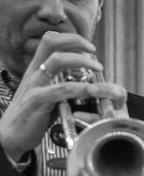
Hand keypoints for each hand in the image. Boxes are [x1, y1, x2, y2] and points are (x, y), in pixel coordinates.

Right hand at [0, 32, 125, 159]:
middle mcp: (34, 72)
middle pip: (52, 43)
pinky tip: (92, 90)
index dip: (69, 39)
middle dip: (76, 42)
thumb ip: (62, 87)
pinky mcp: (37, 101)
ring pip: (57, 60)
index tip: (89, 49)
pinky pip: (60, 89)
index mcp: (36, 69)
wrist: (12, 135)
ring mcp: (35, 85)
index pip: (49, 41)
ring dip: (81, 61)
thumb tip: (85, 85)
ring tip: (98, 69)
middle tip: (94, 53)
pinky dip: (79, 87)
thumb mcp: (48, 96)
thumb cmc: (32, 116)